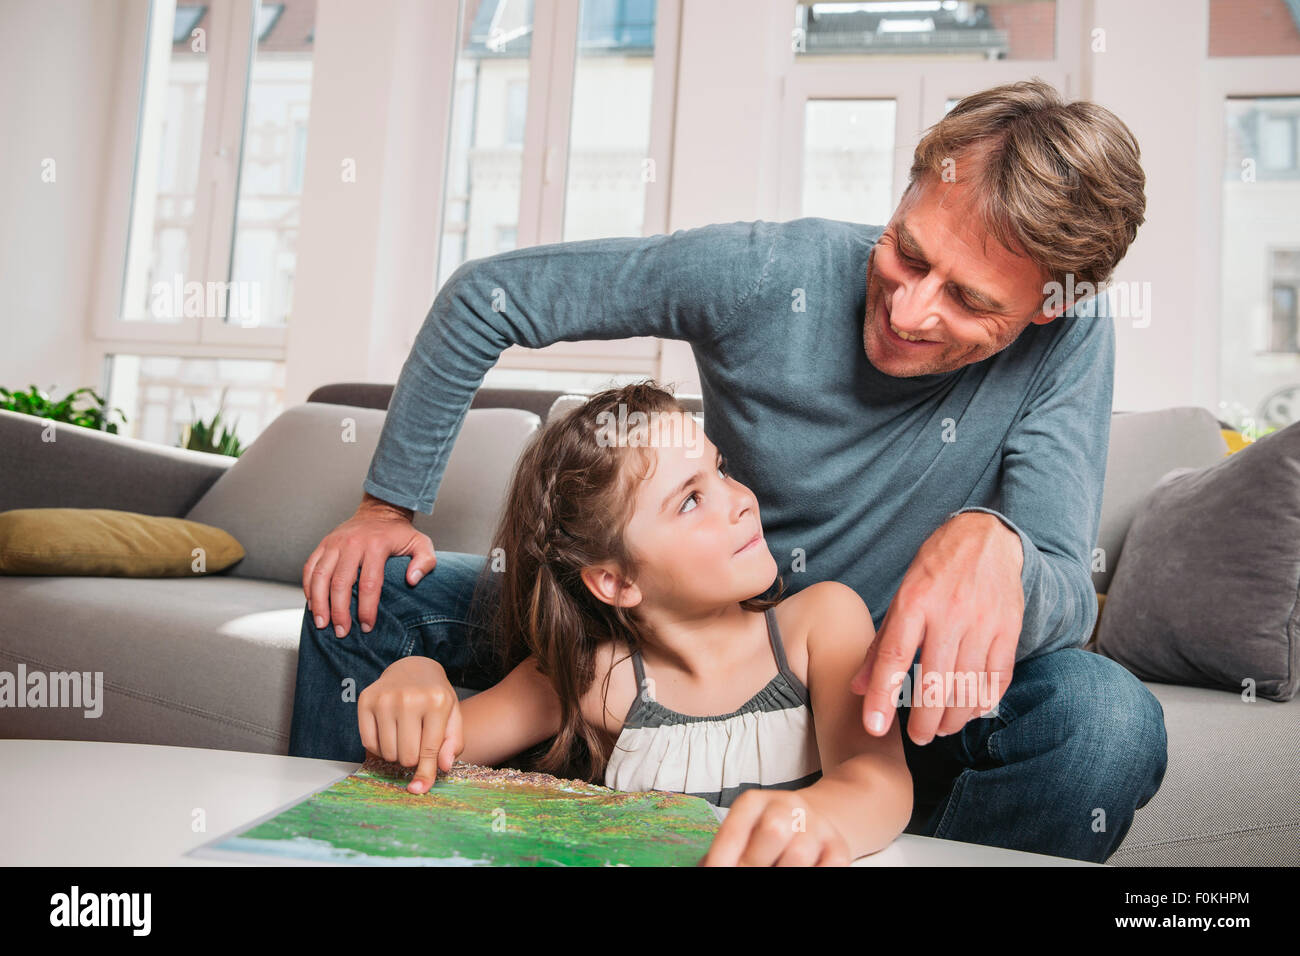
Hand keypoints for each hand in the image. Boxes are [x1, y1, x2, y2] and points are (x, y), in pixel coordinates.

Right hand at [303, 493, 436, 637]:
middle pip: (340, 583)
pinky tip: (312, 605)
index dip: (367, 608)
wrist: (380, 510)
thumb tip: (412, 580)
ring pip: (319, 576)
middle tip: (342, 632)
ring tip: (321, 624)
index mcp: (376, 545)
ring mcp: (334, 543)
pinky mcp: (324, 544)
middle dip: (339, 611)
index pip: (369, 583)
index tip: (367, 626)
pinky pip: (310, 567)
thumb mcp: (421, 543)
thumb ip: (425, 562)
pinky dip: (307, 587)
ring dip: (319, 603)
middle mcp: (352, 544)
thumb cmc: (400, 533)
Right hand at [357, 656, 463, 793]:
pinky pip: (368, 743)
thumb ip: (453, 742)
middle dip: (412, 759)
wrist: (412, 668)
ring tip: (404, 736)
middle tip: (416, 744)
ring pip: (387, 753)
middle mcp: (409, 698)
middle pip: (406, 756)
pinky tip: (389, 733)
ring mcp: (385, 698)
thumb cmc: (435, 697)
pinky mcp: (365, 700)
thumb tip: (443, 768)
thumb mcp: (453, 715)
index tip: (419, 789)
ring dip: (396, 753)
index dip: (425, 774)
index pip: (429, 750)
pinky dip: (379, 747)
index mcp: (436, 701)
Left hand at [697, 789, 851, 865]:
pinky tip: (800, 873)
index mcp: (754, 802)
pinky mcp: (839, 847)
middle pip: (772, 831)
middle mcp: (788, 807)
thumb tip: (708, 869)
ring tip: (773, 871)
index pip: (734, 828)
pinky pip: (830, 867)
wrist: (817, 817)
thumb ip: (728, 851)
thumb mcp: (744, 831)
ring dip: (782, 871)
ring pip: (799, 855)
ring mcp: (816, 826)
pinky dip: (813, 874)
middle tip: (747, 874)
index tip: (714, 872)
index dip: (722, 857)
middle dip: (754, 864)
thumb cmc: (768, 832)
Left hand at [850, 512, 1023, 745]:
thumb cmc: (936, 568)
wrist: (986, 538)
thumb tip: (859, 687)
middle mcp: (949, 613)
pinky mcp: (1010, 627)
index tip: (874, 727)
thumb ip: (881, 643)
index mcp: (914, 602)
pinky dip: (984, 700)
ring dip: (953, 717)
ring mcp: (983, 621)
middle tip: (918, 738)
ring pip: (967, 685)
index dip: (881, 695)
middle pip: (934, 681)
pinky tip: (972, 711)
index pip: (893, 657)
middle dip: (924, 720)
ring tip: (941, 729)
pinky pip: (998, 676)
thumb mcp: (902, 595)